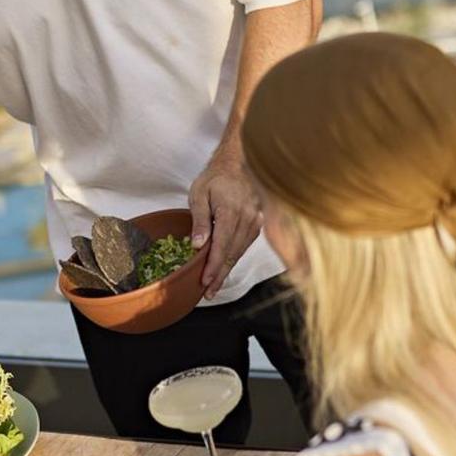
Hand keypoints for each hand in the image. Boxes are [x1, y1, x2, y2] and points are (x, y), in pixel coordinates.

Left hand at [189, 153, 261, 298]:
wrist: (237, 163)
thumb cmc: (215, 178)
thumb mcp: (199, 195)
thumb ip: (199, 220)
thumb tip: (197, 245)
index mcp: (231, 212)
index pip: (222, 247)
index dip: (213, 268)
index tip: (204, 282)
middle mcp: (247, 218)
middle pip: (232, 254)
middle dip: (219, 275)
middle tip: (207, 292)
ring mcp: (255, 221)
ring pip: (240, 252)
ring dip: (227, 269)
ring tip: (214, 284)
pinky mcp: (258, 222)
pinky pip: (245, 245)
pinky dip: (235, 257)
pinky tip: (225, 267)